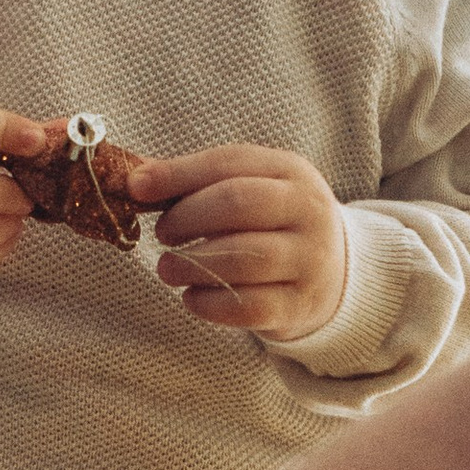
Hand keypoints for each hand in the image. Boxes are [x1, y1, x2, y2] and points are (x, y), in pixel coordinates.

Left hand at [126, 142, 347, 339]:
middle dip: (187, 217)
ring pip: (244, 258)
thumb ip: (195, 181)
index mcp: (291, 171)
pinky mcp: (299, 306)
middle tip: (162, 234)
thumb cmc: (273, 223)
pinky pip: (249, 307)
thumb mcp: (249, 188)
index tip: (135, 188)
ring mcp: (309, 260)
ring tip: (167, 269)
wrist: (335, 272)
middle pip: (239, 203)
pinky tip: (192, 297)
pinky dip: (209, 304)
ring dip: (192, 264)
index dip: (178, 174)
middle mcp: (308, 211)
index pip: (229, 163)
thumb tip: (134, 179)